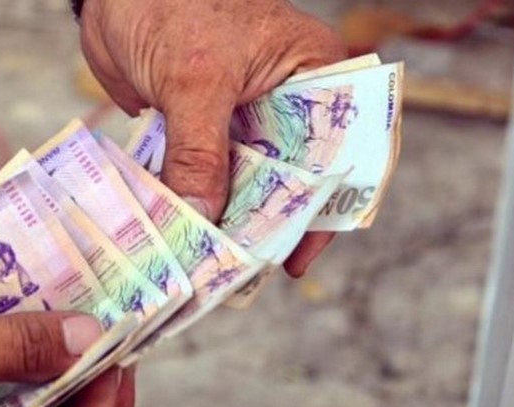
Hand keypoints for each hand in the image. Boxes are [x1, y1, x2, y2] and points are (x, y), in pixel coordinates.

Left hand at [80, 0, 345, 276]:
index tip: (298, 254)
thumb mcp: (195, 78)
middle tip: (247, 272)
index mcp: (312, 74)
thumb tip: (205, 218)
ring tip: (213, 267)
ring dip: (230, 220)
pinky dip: (195, 205)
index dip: (329, 205)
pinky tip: (183, 238)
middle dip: (271, 223)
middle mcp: (286, 103)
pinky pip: (206, 177)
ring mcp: (244, 120)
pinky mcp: (203, 132)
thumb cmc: (171, 3)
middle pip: (292, 178)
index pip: (343, 149)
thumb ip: (201, 150)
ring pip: (247, 183)